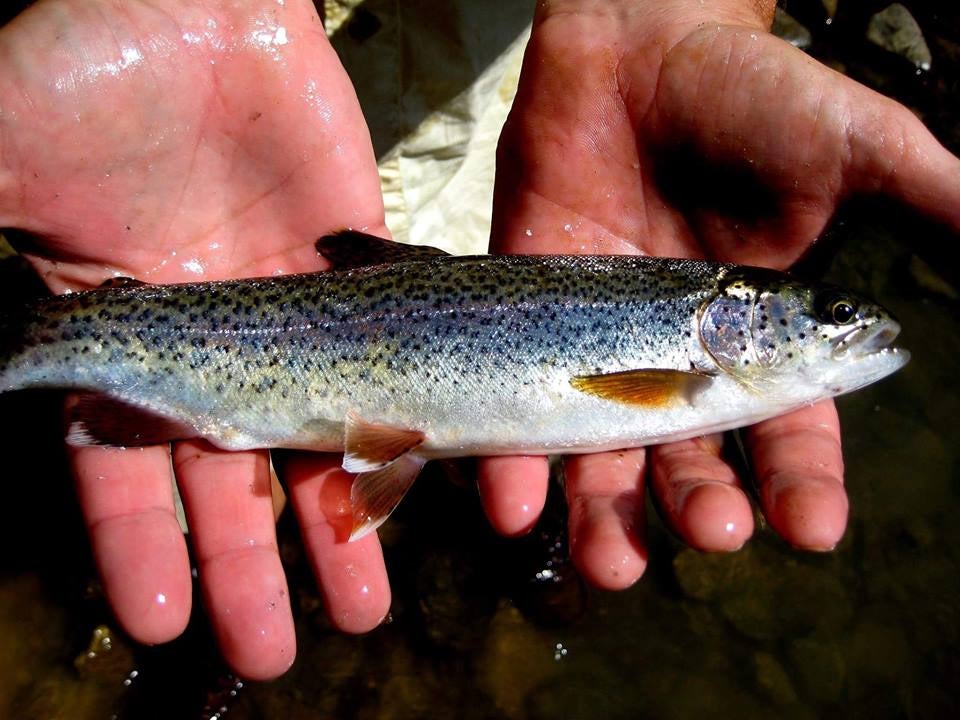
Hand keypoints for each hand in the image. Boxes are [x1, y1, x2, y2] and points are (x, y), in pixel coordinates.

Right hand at [0, 0, 392, 678]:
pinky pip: (391, 356)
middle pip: (231, 474)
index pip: (125, 467)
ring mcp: (294, 309)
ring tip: (356, 606)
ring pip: (319, 434)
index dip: (141, 545)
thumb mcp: (6, 158)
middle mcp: (212, 338)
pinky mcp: (364, 268)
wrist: (194, 1)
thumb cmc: (85, 68)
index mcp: (125, 336)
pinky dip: (404, 415)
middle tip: (272, 650)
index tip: (165, 621)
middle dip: (249, 564)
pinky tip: (420, 477)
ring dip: (335, 521)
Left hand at [482, 0, 959, 585]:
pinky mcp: (530, 324)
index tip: (812, 528)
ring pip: (601, 455)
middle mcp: (676, 362)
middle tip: (713, 536)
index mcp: (757, 344)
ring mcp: (596, 349)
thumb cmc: (753, 95)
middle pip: (688, 461)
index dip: (802, 483)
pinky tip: (511, 506)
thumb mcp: (856, 146)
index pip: (786, 435)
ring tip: (609, 563)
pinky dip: (510, 461)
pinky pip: (516, 404)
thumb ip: (927, 202)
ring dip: (603, 516)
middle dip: (700, 505)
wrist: (637, 49)